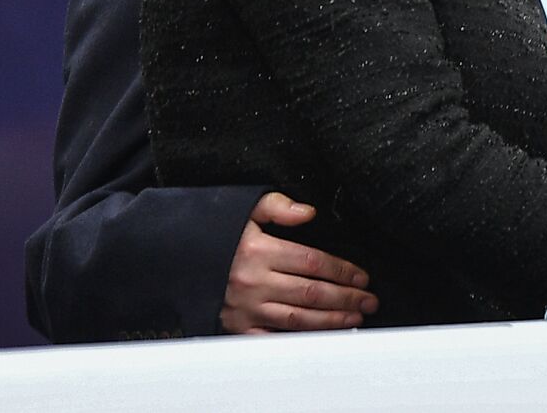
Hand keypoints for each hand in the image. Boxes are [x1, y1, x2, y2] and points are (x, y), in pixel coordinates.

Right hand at [220, 192, 377, 334]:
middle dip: (346, 298)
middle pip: (312, 293)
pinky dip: (299, 341)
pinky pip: (274, 339)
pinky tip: (321, 337)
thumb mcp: (244, 210)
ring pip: (298, 319)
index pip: (313, 262)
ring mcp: (245, 308)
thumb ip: (278, 207)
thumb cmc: (215, 235)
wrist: (177, 259)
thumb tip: (309, 211)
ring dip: (331, 321)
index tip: (362, 276)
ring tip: (355, 318)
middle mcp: (253, 282)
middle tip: (368, 301)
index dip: (342, 270)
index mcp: (259, 251)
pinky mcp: (237, 327)